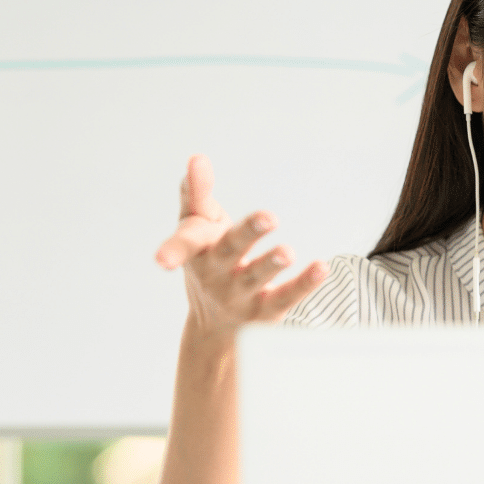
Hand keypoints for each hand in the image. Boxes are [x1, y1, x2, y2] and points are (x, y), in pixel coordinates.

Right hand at [154, 154, 327, 337]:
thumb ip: (196, 194)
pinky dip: (304, 283)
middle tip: (269, 218)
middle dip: (248, 234)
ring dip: (272, 263)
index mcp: (198, 251)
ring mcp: (240, 296)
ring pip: (256, 278)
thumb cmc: (208, 261)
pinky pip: (286, 297)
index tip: (162, 259)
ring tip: (288, 252)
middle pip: (230, 251)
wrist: (216, 325)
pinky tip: (321, 268)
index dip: (172, 249)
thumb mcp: (197, 228)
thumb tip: (197, 159)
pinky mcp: (266, 311)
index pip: (184, 245)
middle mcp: (216, 275)